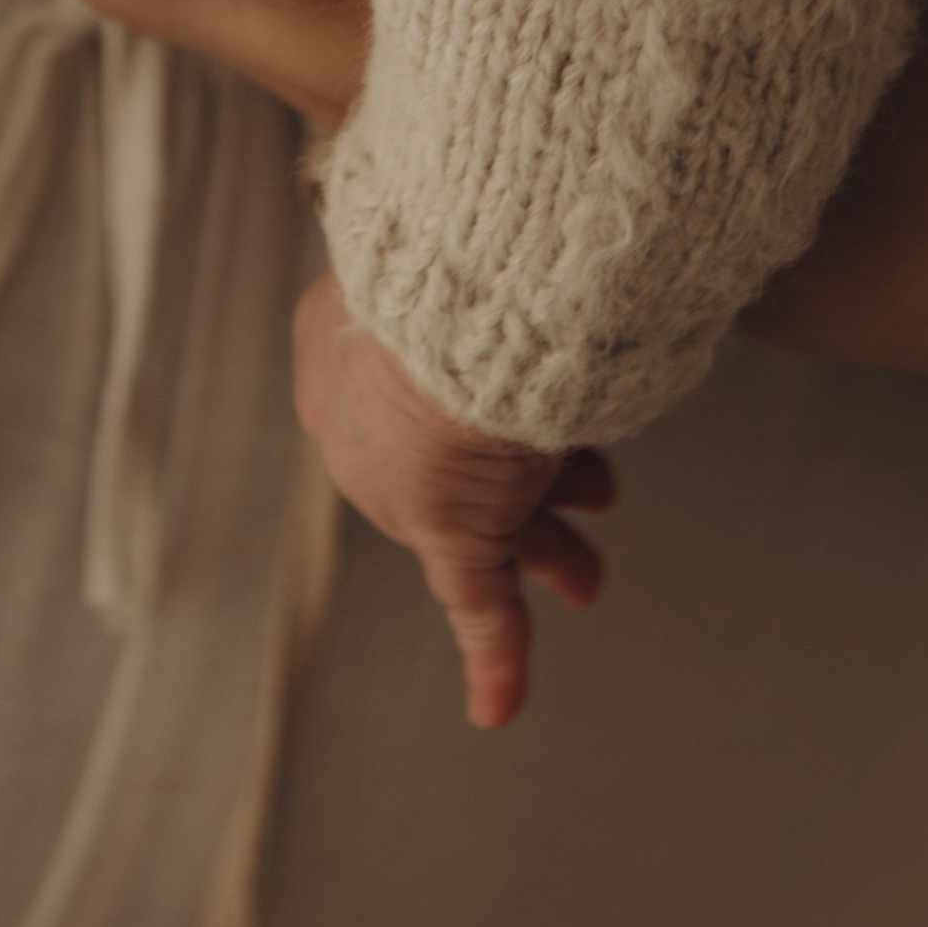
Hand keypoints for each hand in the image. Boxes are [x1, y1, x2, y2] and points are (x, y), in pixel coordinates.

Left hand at [292, 276, 613, 727]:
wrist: (453, 311)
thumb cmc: (460, 258)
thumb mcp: (457, 257)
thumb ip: (482, 272)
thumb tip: (539, 219)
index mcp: (345, 342)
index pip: (410, 392)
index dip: (477, 402)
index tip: (531, 396)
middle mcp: (365, 418)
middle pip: (452, 461)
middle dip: (526, 481)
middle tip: (582, 493)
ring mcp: (408, 484)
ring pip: (486, 529)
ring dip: (545, 553)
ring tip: (582, 579)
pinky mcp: (449, 537)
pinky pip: (478, 607)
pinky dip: (494, 658)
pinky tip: (494, 707)